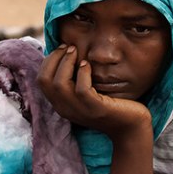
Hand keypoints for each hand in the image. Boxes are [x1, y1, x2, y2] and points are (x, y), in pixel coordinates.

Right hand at [36, 45, 152, 138]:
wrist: (130, 126)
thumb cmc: (110, 104)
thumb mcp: (87, 92)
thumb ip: (75, 79)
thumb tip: (67, 53)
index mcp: (60, 104)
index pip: (41, 81)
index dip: (49, 61)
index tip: (62, 48)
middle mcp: (65, 109)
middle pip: (45, 80)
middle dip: (54, 58)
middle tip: (69, 47)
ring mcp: (80, 110)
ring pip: (60, 84)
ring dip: (66, 62)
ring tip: (76, 51)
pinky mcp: (96, 109)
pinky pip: (82, 89)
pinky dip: (82, 73)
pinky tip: (87, 64)